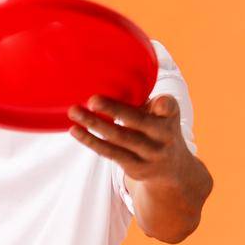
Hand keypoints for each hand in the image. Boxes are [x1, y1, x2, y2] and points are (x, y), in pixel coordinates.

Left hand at [67, 92, 187, 185]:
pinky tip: (76, 130)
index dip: (164, 105)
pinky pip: (109, 152)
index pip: (169, 107)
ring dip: (94, 124)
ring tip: (74, 112)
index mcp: (170, 115)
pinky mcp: (134, 167)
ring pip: (119, 138)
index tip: (158, 102)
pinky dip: (91, 140)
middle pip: (137, 122)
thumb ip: (143, 99)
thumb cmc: (158, 128)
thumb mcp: (161, 112)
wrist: (170, 167)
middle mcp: (163, 136)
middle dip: (114, 110)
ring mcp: (148, 154)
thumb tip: (104, 77)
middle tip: (92, 100)